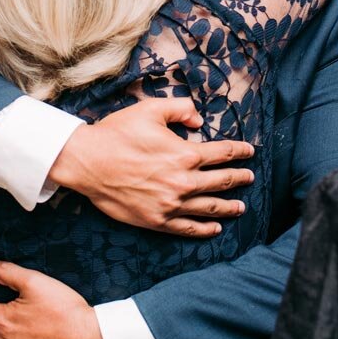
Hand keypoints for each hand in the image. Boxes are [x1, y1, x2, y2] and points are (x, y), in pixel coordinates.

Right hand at [48, 98, 253, 238]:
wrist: (88, 162)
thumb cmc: (118, 133)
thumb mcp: (151, 109)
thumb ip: (181, 109)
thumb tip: (199, 120)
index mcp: (185, 154)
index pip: (223, 153)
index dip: (239, 151)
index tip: (249, 151)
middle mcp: (183, 181)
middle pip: (222, 181)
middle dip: (239, 178)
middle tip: (249, 177)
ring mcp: (171, 204)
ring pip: (209, 207)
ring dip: (229, 206)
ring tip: (241, 207)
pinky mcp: (157, 220)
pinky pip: (188, 228)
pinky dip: (205, 228)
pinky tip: (215, 228)